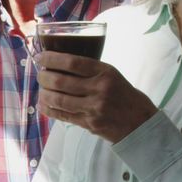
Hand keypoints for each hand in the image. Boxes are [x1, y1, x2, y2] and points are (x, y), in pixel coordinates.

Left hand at [35, 51, 156, 142]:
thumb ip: (91, 72)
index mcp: (105, 73)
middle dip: (44, 77)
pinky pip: (63, 115)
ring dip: (44, 94)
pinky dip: (50, 109)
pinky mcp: (89, 124)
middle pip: (61, 81)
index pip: (73, 62)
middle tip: (40, 75)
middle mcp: (99, 89)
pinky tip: (43, 104)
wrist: (141, 123)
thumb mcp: (113, 76)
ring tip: (41, 90)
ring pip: (59, 100)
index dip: (52, 59)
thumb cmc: (126, 96)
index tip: (40, 57)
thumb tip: (61, 66)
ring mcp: (93, 108)